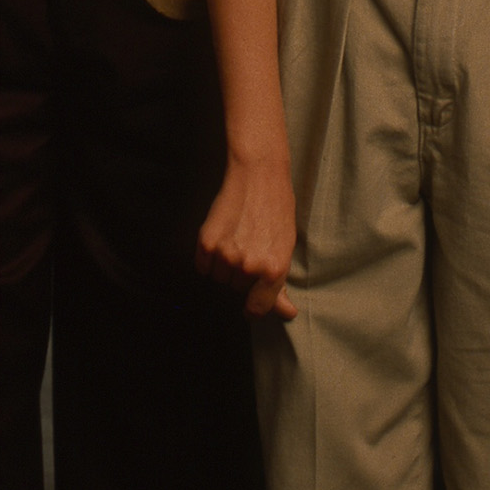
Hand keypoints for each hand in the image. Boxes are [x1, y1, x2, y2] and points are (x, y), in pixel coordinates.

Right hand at [198, 150, 299, 319]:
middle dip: (242, 275)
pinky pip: (202, 265)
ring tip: (236, 240)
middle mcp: (249, 266)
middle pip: (237, 288)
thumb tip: (287, 313)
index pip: (258, 308)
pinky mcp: (207, 242)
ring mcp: (226, 255)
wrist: (258, 176)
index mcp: (274, 270)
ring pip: (219, 277)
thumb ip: (280, 285)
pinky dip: (208, 257)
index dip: (254, 308)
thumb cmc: (277, 210)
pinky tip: (221, 238)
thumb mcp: (286, 248)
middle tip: (249, 248)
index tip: (251, 306)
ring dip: (224, 266)